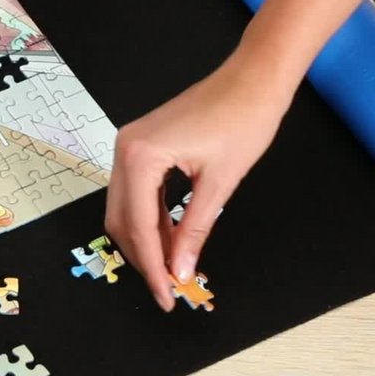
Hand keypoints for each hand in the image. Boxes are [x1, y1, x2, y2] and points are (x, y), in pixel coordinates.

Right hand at [105, 56, 291, 309]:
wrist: (253, 79)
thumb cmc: (243, 121)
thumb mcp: (220, 184)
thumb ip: (194, 230)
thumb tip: (181, 270)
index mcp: (139, 157)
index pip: (137, 226)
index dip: (151, 267)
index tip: (166, 296)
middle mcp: (124, 150)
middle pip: (120, 219)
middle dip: (142, 257)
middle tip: (167, 288)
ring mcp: (129, 147)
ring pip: (124, 208)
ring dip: (145, 240)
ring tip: (170, 268)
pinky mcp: (141, 146)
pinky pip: (136, 192)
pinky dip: (150, 219)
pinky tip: (169, 239)